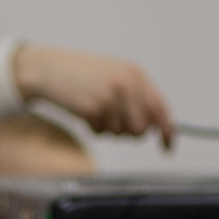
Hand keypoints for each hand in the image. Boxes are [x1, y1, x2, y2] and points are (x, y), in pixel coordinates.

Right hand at [12, 45, 174, 143]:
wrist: (49, 70)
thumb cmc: (82, 76)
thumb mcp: (115, 77)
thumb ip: (137, 97)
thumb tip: (153, 127)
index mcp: (136, 73)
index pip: (161, 108)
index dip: (167, 131)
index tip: (168, 148)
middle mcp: (127, 83)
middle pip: (141, 128)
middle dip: (128, 133)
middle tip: (110, 121)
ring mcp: (111, 95)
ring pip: (121, 133)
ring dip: (107, 129)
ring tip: (94, 110)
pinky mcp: (94, 107)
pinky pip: (101, 132)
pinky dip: (92, 127)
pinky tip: (83, 110)